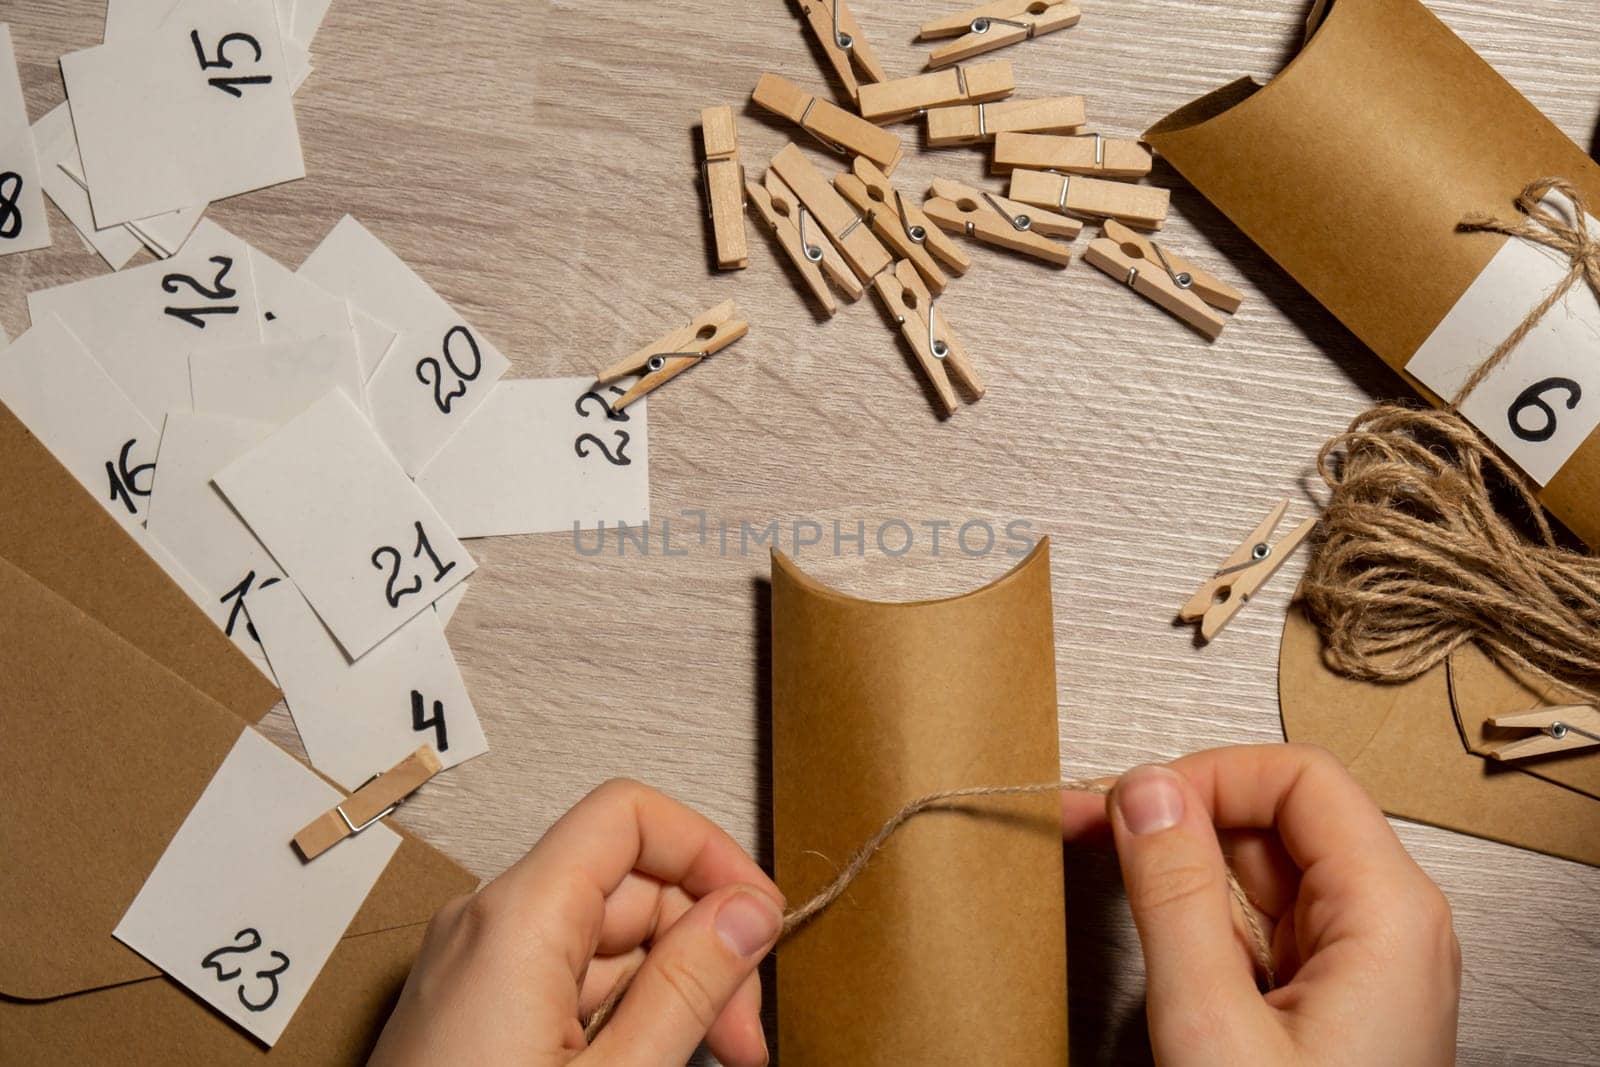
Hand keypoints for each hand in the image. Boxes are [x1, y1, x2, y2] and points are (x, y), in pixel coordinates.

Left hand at [370, 779, 782, 1066]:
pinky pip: (568, 982)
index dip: (707, 852)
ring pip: (605, 939)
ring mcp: (475, 970)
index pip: (627, 817)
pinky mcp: (473, 1013)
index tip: (759, 917)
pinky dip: (624, 1015)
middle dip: (701, 944)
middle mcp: (486, 927)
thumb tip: (746, 910)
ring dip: (671, 989)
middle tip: (747, 1032)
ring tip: (713, 1060)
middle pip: (626, 883)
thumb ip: (688, 985)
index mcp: (515, 921)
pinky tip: (653, 1066)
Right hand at [1061, 744, 1459, 1065]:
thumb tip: (1145, 791)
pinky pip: (1255, 928)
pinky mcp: (1322, 1001)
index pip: (1299, 778)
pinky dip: (1194, 919)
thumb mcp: (1214, 1025)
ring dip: (1177, 867)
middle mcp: (1383, 929)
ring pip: (1259, 872)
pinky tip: (1151, 931)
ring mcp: (1355, 967)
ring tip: (1103, 869)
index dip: (1207, 774)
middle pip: (1276, 819)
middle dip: (1177, 815)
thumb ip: (1173, 896)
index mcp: (1387, 915)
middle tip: (1090, 823)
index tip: (1131, 799)